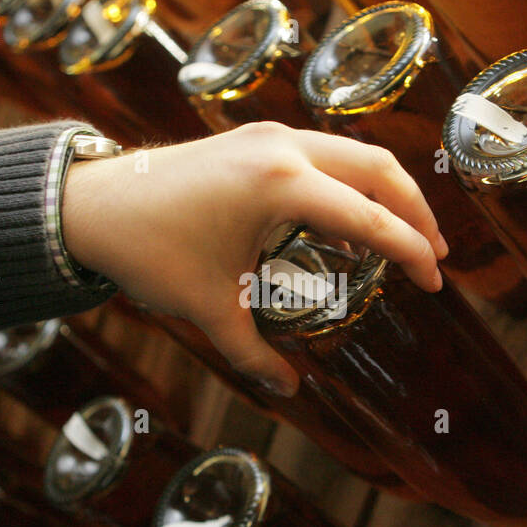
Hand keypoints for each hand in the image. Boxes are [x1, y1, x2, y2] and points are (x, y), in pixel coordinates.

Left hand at [61, 122, 447, 395]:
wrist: (91, 202)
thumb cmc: (148, 250)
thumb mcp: (207, 308)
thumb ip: (252, 354)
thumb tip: (287, 391)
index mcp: (281, 185)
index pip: (371, 219)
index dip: (412, 252)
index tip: (436, 283)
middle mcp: (284, 148)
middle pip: (380, 170)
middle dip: (416, 212)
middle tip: (435, 256)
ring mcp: (270, 135)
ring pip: (356, 153)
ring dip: (388, 191)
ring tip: (406, 234)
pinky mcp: (256, 136)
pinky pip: (326, 151)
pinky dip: (354, 180)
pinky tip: (353, 217)